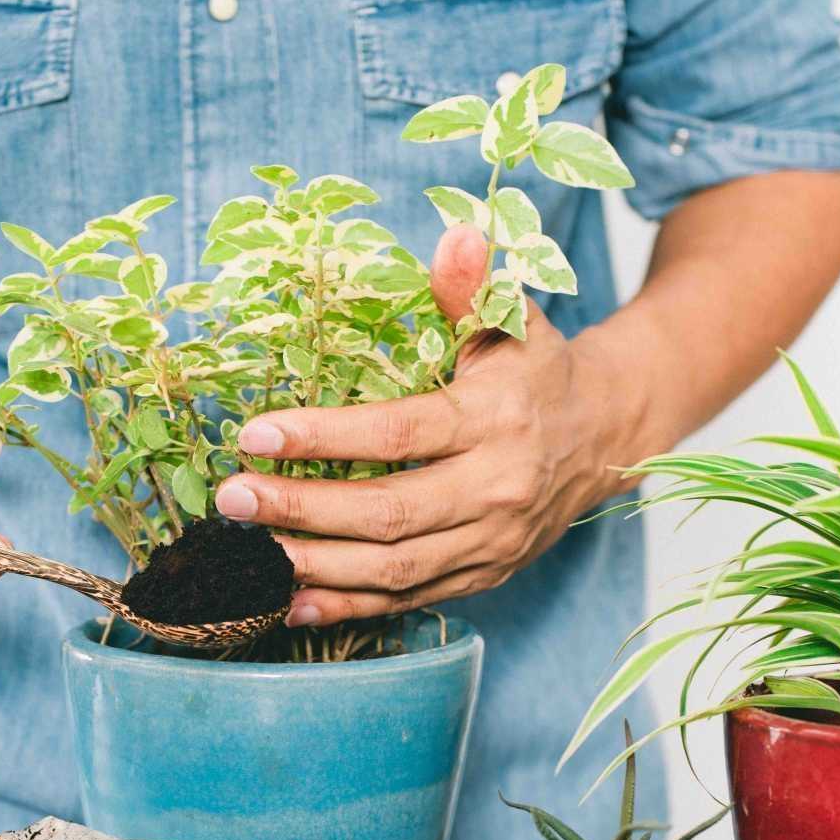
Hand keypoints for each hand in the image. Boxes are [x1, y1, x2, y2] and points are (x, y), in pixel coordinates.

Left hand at [214, 225, 647, 627]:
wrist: (605, 437)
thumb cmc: (538, 371)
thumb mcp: (515, 320)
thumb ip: (474, 286)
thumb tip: (456, 233)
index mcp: (496, 420)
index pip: (400, 434)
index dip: (324, 437)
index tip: (257, 432)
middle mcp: (497, 489)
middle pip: (388, 513)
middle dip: (302, 510)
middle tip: (234, 497)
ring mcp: (491, 542)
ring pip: (393, 569)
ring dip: (314, 564)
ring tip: (246, 550)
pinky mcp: (484, 575)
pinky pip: (408, 600)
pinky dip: (346, 606)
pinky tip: (287, 599)